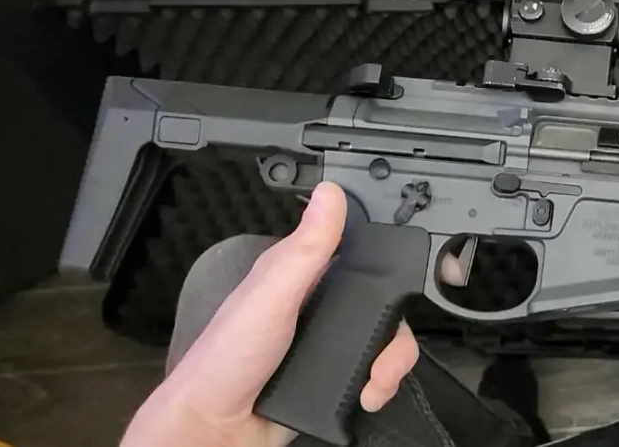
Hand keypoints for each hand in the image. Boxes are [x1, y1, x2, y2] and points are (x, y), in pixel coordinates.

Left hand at [121, 182, 423, 446]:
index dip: (387, 266)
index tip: (400, 287)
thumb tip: (329, 195)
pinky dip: (379, 385)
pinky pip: (374, 372)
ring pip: (384, 340)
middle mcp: (319, 306)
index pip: (360, 257)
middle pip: (382, 305)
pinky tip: (367, 394)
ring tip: (375, 382)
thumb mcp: (270, 295)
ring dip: (390, 363)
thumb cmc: (225, 359)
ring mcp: (328, 343)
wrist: (217, 428)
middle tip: (386, 352)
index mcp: (302, 276)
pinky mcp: (334, 376)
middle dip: (395, 332)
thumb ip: (304, 249)